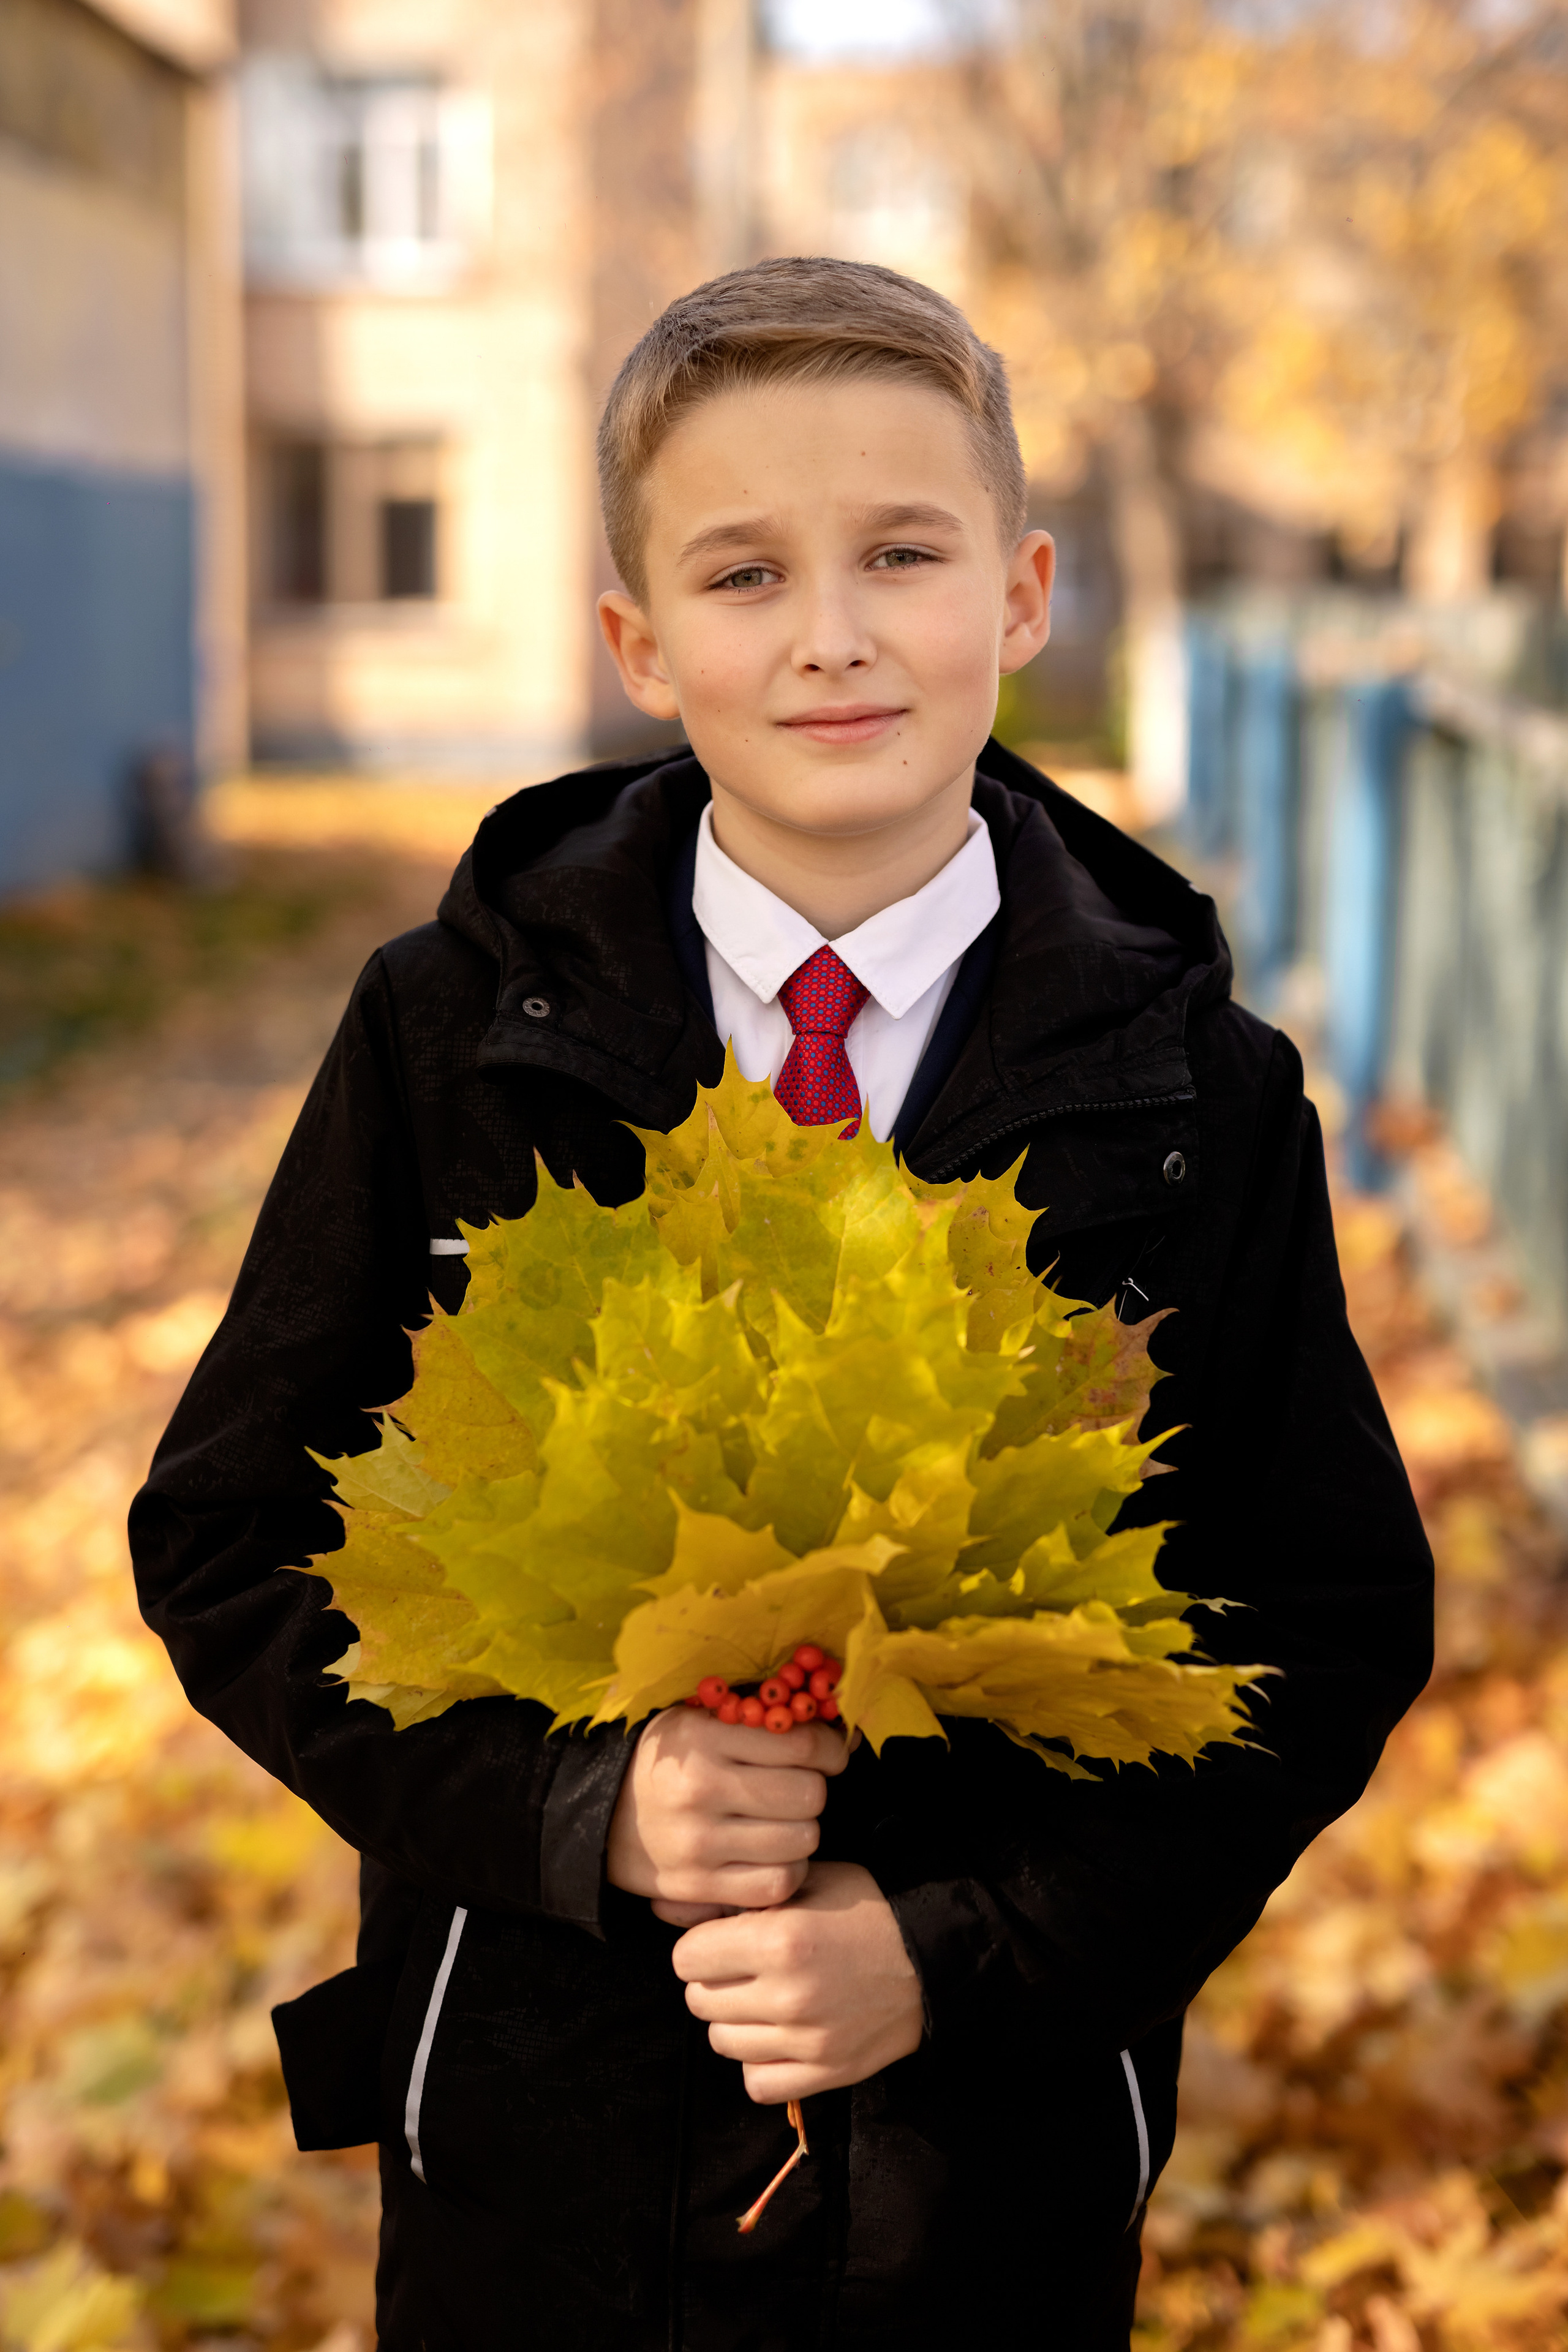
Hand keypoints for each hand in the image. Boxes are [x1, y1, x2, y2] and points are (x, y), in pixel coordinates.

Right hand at [606, 1706, 847, 1925]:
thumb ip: (761, 1718)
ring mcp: (699, 1843)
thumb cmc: (668, 1761)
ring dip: (803, 1831)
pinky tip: (776, 1855)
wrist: (601, 1814)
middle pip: (807, 1795)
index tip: (830, 1754)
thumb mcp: (701, 1719)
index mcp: (702, 1737)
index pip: (801, 1745)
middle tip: (798, 1788)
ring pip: (800, 1842)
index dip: (831, 1749)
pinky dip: (788, 1871)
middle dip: (814, 1789)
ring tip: (784, 1821)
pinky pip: (775, 1884)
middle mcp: (700, 1789)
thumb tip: (841, 1731)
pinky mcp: (697, 1885)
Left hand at [672, 1859, 924, 2102]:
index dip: (700, 1945)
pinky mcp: (824, 2073)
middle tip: (743, 1968)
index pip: (687, 1958)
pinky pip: (756, 2082)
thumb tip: (668, 1906)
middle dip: (713, 1980)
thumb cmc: (864, 1909)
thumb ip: (740, 1895)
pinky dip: (758, 2062)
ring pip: (722, 2041)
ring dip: (733, 2020)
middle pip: (699, 2001)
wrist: (930, 1957)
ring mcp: (807, 2041)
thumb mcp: (806, 1880)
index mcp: (780, 1940)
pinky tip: (777, 2035)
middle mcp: (788, 1995)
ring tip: (762, 1998)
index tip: (720, 1940)